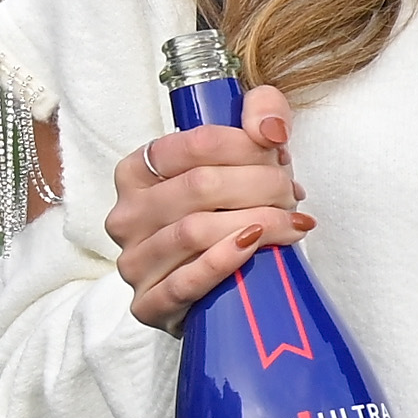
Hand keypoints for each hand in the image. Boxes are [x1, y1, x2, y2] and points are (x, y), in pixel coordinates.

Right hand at [104, 84, 307, 331]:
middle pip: (200, 186)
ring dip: (255, 223)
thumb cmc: (233, 211)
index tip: (279, 156)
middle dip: (260, 185)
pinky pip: (184, 282)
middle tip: (290, 194)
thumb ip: (263, 112)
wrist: (225, 284)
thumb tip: (270, 129)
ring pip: (194, 231)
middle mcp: (127, 214)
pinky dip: (224, 262)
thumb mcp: (249, 154)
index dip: (247, 146)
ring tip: (288, 223)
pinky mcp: (148, 304)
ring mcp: (134, 261)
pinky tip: (254, 247)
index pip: (196, 143)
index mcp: (138, 171)